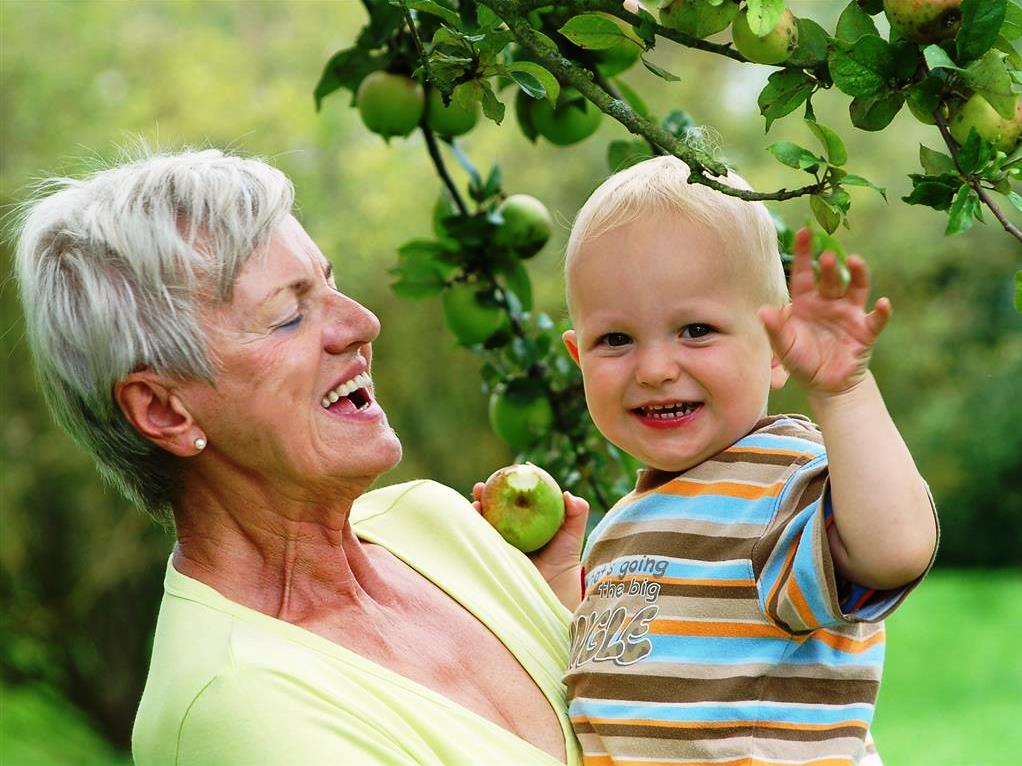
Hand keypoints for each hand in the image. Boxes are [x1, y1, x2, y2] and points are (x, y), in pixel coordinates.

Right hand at [472, 481, 588, 590]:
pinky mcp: (495, 553)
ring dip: (476, 510)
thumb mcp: (573, 532)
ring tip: (475, 503)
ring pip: (485, 520)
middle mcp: (511, 526)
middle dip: (484, 494)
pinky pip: (482, 539)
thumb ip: (577, 512)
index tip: (503, 474)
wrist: (556, 585)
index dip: (506, 484)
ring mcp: (501, 540)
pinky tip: (474, 524)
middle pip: (494, 505)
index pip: (513, 496)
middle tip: (480, 487)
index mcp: (526, 517)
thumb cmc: (565, 557)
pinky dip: (476, 530)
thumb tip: (568, 495)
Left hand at [759, 227, 891, 397]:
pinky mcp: (865, 331)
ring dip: (857, 275)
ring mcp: (849, 314)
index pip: (803, 273)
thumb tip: (762, 311)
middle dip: (829, 267)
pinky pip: (876, 320)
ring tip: (855, 261)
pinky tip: (884, 304)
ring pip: (855, 289)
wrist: (825, 385)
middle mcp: (829, 302)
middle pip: (830, 279)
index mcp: (806, 302)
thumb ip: (775, 329)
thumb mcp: (784, 347)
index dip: (804, 253)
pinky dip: (882, 312)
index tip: (805, 232)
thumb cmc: (802, 361)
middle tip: (827, 256)